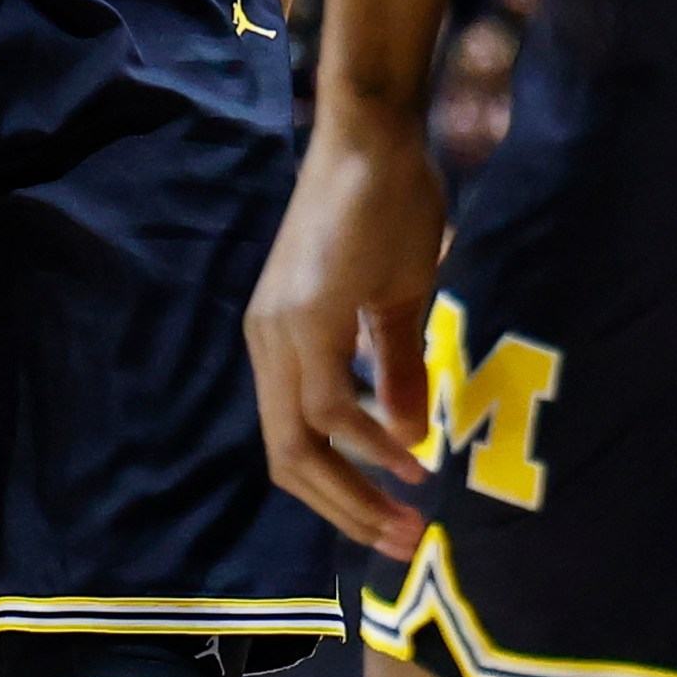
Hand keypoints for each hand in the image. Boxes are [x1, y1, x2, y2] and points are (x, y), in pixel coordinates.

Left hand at [245, 101, 444, 557]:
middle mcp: (269, 342)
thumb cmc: (389, 202)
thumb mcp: (397, 300)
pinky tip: (404, 457)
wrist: (374, 133)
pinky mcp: (303, 315)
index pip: (296, 441)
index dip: (341, 490)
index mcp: (284, 341)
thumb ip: (395, 367)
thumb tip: (404, 437)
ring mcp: (280, 329)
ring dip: (353, 489)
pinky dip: (363, 439)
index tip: (395, 518)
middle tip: (399, 543)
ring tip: (406, 518)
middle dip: (344, 510)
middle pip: (288, 460)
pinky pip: (325, 402)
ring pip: (298, 442)